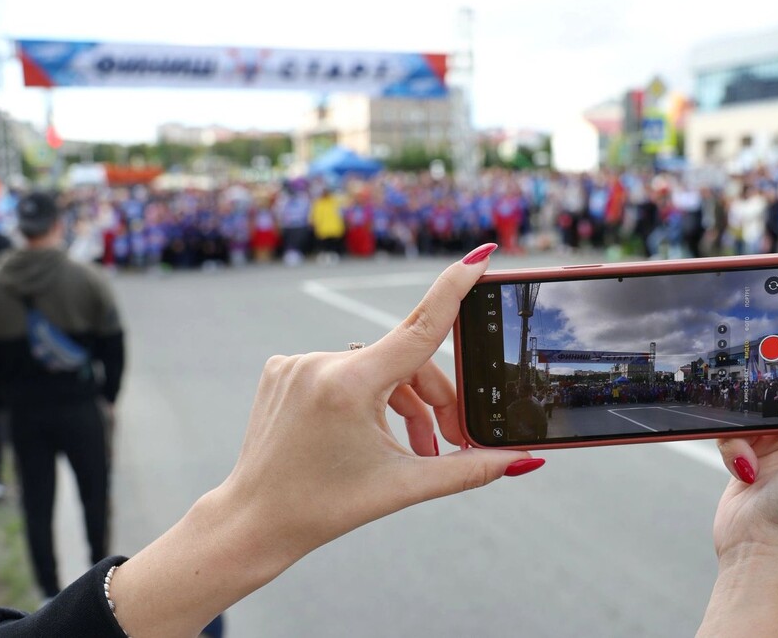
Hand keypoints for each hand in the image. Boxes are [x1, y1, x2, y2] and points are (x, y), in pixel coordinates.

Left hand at [111, 244, 537, 637]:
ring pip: (373, 368)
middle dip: (433, 398)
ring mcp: (295, 363)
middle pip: (404, 361)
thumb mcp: (403, 486)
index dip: (455, 289)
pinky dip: (362, 396)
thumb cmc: (325, 507)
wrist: (253, 521)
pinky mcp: (281, 370)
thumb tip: (524, 461)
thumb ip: (469, 469)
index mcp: (350, 386)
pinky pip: (340, 370)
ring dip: (400, 401)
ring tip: (411, 448)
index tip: (480, 255)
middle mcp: (320, 363)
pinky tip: (359, 432)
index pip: (419, 326)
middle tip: (448, 441)